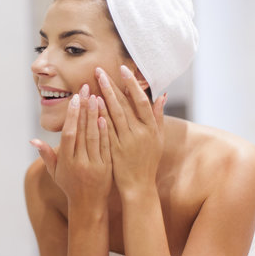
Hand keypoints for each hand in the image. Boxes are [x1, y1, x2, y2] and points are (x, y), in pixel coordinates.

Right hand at [31, 85, 112, 207]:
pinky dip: (106, 132)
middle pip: (83, 131)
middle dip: (85, 108)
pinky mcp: (107, 168)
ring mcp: (95, 165)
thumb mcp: (54, 172)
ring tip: (98, 97)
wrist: (88, 206)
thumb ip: (46, 155)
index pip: (69, 134)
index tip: (75, 98)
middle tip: (88, 89)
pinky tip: (107, 117)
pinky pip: (107, 147)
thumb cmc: (69, 186)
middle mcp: (80, 161)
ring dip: (96, 116)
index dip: (72, 116)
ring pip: (95, 136)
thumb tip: (32, 140)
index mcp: (66, 161)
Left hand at [95, 65, 166, 196]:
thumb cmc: (148, 160)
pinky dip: (99, 115)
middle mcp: (139, 133)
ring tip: (95, 81)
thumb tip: (162, 94)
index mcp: (151, 128)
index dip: (131, 84)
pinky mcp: (114, 149)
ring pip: (113, 114)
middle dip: (111, 85)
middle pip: (124, 104)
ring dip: (103, 96)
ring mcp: (126, 142)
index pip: (141, 101)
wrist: (139, 185)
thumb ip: (158, 116)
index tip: (122, 69)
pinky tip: (92, 103)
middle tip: (99, 70)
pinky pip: (105, 129)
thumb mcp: (158, 138)